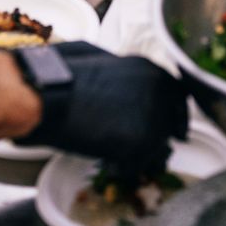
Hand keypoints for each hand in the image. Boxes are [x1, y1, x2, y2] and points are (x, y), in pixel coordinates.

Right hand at [16, 43, 187, 174]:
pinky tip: (107, 160)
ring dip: (139, 154)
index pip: (178, 96)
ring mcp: (152, 114)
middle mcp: (159, 88)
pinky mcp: (140, 140)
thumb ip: (123, 72)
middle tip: (139, 149)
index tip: (172, 130)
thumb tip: (125, 82)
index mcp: (150, 68)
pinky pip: (137, 164)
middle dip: (157, 137)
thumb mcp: (101, 58)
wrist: (47, 92)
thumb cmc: (62, 72)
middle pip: (171, 122)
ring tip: (115, 155)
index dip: (173, 115)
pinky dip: (123, 167)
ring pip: (156, 146)